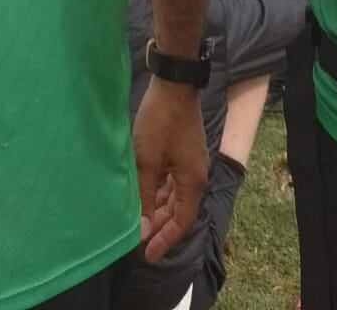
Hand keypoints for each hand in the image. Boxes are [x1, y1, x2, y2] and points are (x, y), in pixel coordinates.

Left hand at [133, 77, 207, 261]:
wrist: (174, 83)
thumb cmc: (160, 123)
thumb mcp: (148, 162)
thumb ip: (146, 197)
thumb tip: (143, 229)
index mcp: (193, 181)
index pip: (182, 222)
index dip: (165, 241)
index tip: (147, 254)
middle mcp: (197, 174)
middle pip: (180, 210)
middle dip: (160, 226)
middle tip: (140, 240)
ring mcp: (191, 161)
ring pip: (176, 195)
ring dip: (160, 209)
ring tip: (140, 219)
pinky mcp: (184, 150)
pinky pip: (174, 180)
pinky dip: (161, 191)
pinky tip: (146, 193)